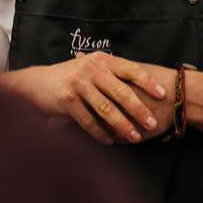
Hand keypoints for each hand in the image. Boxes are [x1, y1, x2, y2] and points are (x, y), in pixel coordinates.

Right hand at [7, 54, 171, 145]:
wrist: (39, 82)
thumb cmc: (73, 77)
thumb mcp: (93, 67)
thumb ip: (113, 74)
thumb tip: (145, 86)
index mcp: (102, 60)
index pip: (130, 69)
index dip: (148, 82)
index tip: (162, 95)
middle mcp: (91, 69)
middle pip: (121, 91)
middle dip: (138, 109)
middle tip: (152, 123)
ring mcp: (78, 83)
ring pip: (106, 108)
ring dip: (122, 125)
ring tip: (134, 137)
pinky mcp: (67, 99)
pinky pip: (88, 120)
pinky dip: (100, 133)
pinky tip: (110, 142)